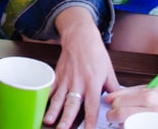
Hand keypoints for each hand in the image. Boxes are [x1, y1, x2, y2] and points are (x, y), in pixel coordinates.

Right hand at [44, 6, 118, 128]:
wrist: (80, 36)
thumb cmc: (95, 52)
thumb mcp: (109, 70)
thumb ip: (113, 88)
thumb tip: (117, 102)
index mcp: (93, 83)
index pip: (92, 106)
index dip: (90, 121)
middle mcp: (78, 83)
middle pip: (72, 104)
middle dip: (66, 118)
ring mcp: (66, 79)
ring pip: (58, 98)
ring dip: (53, 110)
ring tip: (48, 121)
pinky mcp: (57, 75)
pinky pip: (50, 88)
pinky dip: (45, 97)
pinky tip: (40, 105)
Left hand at [104, 80, 157, 125]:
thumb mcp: (148, 88)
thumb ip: (126, 93)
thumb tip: (108, 99)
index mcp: (149, 97)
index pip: (118, 103)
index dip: (113, 105)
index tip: (113, 107)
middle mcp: (154, 111)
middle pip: (121, 116)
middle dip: (114, 116)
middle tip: (114, 116)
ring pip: (130, 126)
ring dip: (126, 124)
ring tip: (130, 121)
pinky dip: (137, 127)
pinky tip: (140, 124)